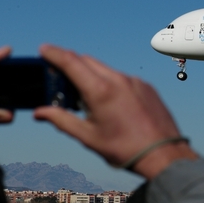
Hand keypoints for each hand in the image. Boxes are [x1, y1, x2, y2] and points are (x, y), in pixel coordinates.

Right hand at [33, 44, 197, 178]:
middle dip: (71, 63)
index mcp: (101, 91)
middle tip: (58, 75)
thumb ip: (61, 120)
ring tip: (83, 95)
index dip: (54, 53)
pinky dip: (109, 82)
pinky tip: (108, 101)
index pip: (71, 62)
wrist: (164, 154)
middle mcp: (119, 80)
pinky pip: (122, 78)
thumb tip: (39, 112)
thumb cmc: (124, 149)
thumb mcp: (88, 137)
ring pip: (106, 69)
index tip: (43, 49)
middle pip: (88, 61)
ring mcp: (135, 81)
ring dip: (91, 75)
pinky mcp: (146, 87)